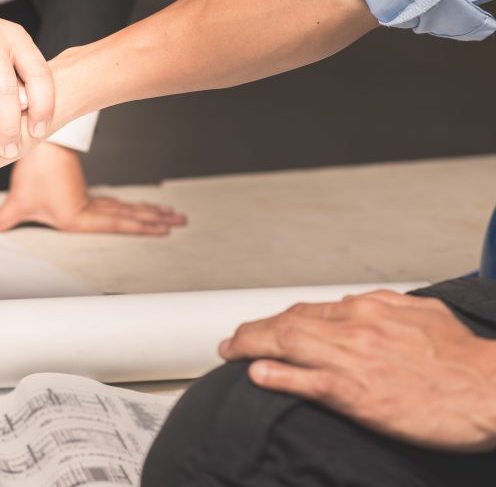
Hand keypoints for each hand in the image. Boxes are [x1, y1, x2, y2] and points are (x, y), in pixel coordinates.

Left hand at [0, 142, 186, 234]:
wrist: (33, 139)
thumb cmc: (27, 168)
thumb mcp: (14, 201)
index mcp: (77, 216)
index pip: (116, 223)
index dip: (142, 227)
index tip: (165, 228)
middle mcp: (87, 208)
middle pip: (127, 215)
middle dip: (152, 221)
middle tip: (179, 222)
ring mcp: (88, 197)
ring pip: (123, 207)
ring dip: (146, 212)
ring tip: (171, 216)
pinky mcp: (84, 190)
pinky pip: (114, 201)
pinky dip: (130, 206)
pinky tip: (143, 208)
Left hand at [219, 290, 495, 451]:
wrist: (494, 391)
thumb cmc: (466, 360)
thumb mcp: (426, 314)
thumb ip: (390, 306)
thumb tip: (365, 303)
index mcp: (371, 309)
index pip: (309, 310)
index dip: (278, 320)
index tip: (262, 328)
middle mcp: (356, 327)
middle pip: (288, 322)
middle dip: (253, 331)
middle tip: (231, 342)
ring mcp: (354, 359)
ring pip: (288, 344)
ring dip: (251, 347)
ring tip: (228, 352)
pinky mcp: (358, 393)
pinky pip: (308, 381)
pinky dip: (278, 376)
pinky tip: (256, 376)